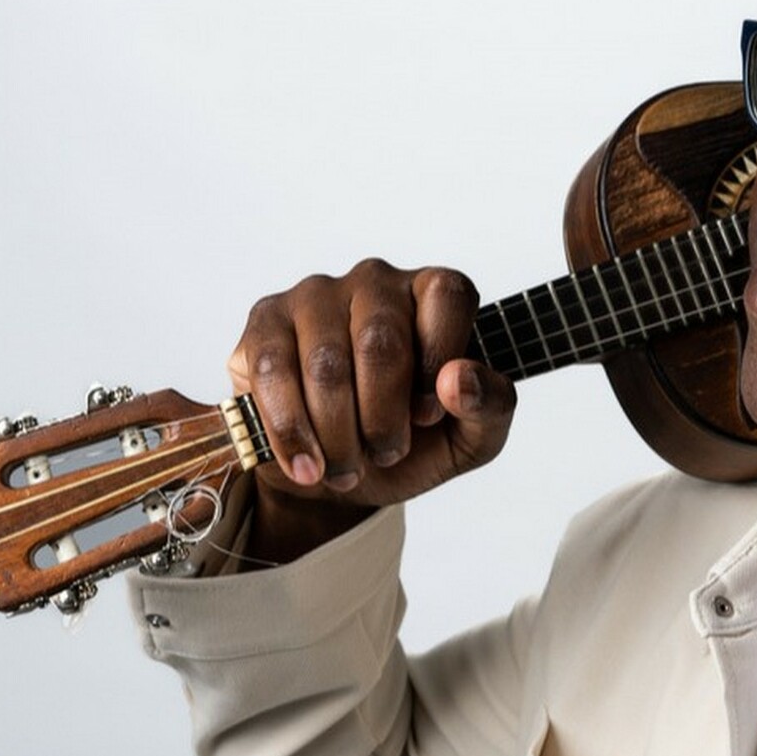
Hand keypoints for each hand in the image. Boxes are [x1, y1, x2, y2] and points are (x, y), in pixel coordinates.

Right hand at [225, 259, 516, 560]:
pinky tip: (307, 465)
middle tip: (386, 454)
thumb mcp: (472, 437)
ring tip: (348, 469)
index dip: (439, 359)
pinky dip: (291, 431)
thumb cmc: (416, 442)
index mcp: (435, 294)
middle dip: (383, 416)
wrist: (345, 473)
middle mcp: (376, 282)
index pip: (448, 295)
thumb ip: (490, 405)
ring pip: (324, 362)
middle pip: (380, 340)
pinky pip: (272, 372)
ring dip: (338, 433)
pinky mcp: (266, 324)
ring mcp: (316, 297)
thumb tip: (459, 380)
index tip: (429, 416)